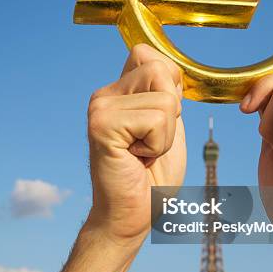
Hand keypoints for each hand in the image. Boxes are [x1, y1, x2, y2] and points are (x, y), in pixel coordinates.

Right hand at [86, 44, 185, 246]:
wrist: (133, 216)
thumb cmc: (153, 177)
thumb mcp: (169, 127)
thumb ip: (167, 94)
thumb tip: (171, 67)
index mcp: (118, 91)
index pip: (152, 55)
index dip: (170, 86)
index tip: (159, 123)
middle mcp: (104, 94)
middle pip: (162, 72)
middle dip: (172, 112)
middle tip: (151, 142)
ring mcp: (100, 108)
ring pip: (165, 100)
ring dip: (166, 135)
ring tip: (144, 152)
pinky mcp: (102, 126)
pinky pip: (156, 120)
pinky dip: (158, 145)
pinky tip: (137, 159)